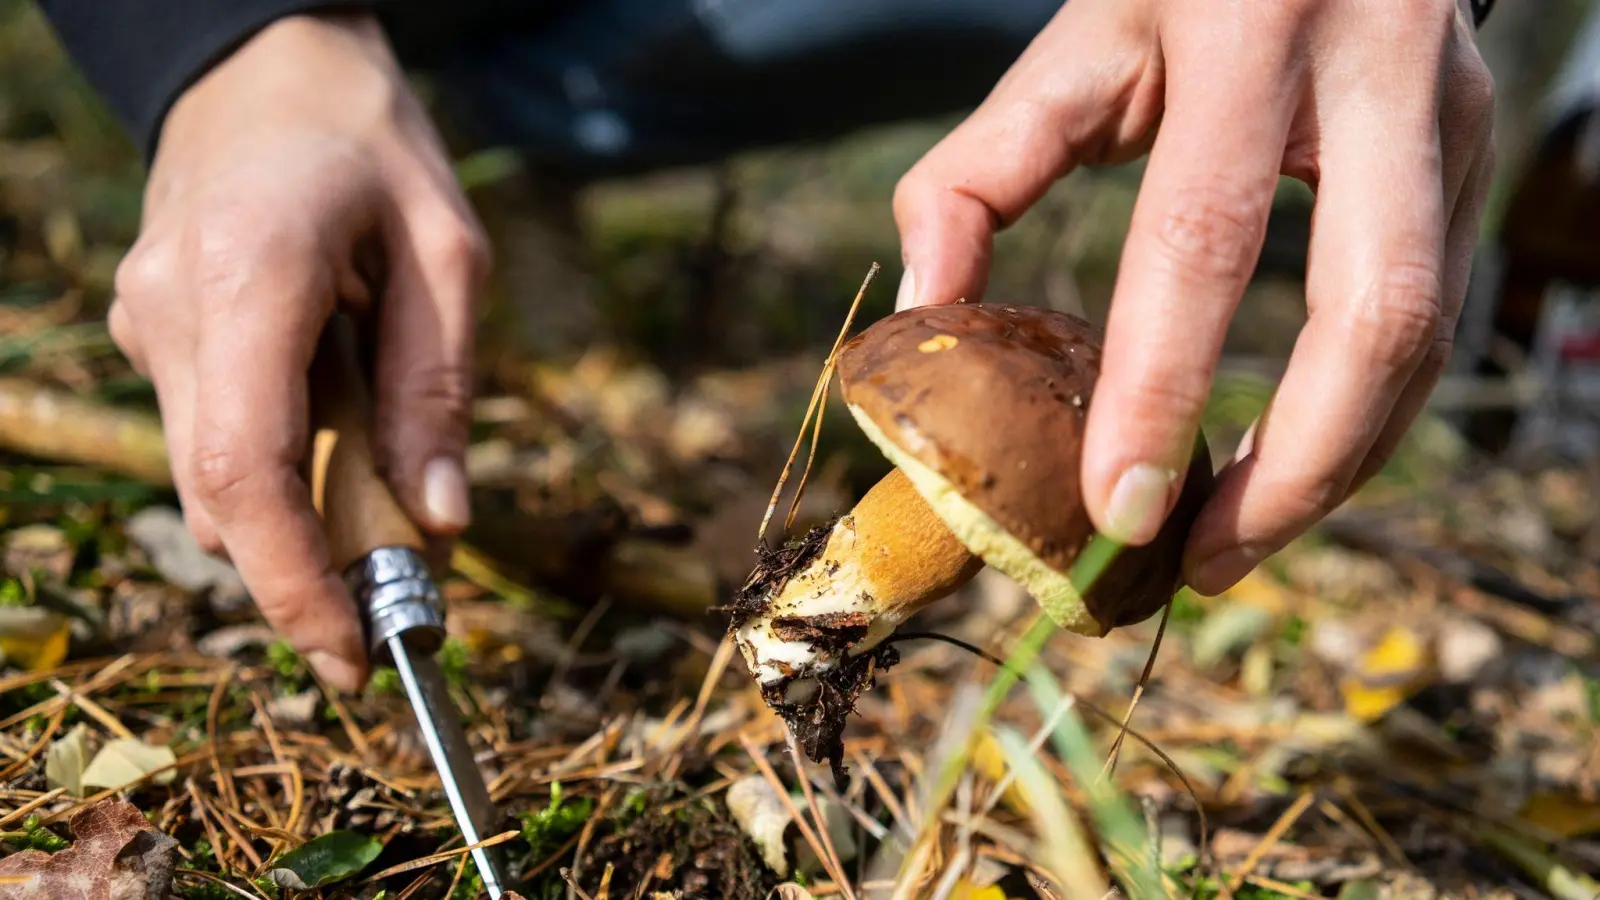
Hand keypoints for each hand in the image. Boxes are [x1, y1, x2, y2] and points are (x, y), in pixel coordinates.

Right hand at [108, 12, 490, 689]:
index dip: (294, 583)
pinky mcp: (149, 334)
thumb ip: (437, 387)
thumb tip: (440, 521)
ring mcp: (145, 323)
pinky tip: (334, 438)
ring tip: (382, 504)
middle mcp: (171, 309)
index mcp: (250, 275)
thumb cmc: (371, 143)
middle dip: (306, 573)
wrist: (261, 64)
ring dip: (292, 525)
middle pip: (220, 497)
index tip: (353, 653)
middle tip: (399, 603)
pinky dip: (272, 475)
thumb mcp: (447, 251)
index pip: (247, 470)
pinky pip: (205, 440)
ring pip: (206, 481)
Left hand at [893, 0, 1494, 595]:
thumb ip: (980, 169)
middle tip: (1197, 564)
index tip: (1114, 510)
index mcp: (1250, 29)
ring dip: (1335, 467)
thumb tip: (927, 310)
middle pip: (1372, 316)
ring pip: (1423, 336)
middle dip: (1293, 473)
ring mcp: (1450, 116)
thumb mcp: (1075, 45)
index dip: (1162, 388)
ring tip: (1231, 544)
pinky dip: (1362, 415)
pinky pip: (1433, 315)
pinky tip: (1289, 470)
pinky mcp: (1476, 155)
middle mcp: (1379, 69)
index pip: (1202, 239)